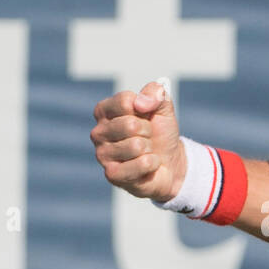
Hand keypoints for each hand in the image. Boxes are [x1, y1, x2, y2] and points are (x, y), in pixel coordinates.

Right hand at [91, 80, 186, 200]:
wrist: (170, 162)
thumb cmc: (159, 133)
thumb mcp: (163, 107)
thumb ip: (156, 93)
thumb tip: (140, 103)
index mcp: (104, 111)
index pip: (125, 101)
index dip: (145, 108)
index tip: (146, 116)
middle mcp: (98, 132)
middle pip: (130, 124)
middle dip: (148, 131)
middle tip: (147, 137)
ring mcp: (102, 154)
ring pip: (136, 145)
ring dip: (150, 149)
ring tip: (146, 151)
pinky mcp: (112, 175)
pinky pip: (141, 163)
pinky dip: (152, 163)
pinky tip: (148, 165)